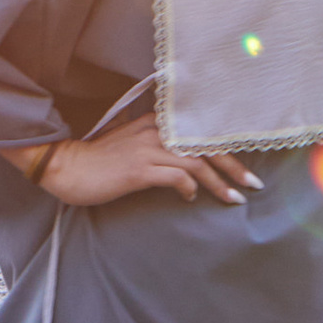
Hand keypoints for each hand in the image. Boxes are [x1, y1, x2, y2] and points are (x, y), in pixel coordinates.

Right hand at [19, 108, 259, 211]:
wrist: (68, 166)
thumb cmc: (101, 160)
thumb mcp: (134, 145)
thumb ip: (160, 149)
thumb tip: (188, 169)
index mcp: (158, 123)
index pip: (201, 136)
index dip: (227, 153)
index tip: (244, 172)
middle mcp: (157, 132)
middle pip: (206, 148)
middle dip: (234, 168)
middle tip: (253, 186)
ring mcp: (148, 149)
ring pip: (196, 163)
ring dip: (219, 184)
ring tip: (233, 200)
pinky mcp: (139, 169)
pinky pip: (176, 177)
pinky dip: (188, 188)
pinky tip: (190, 198)